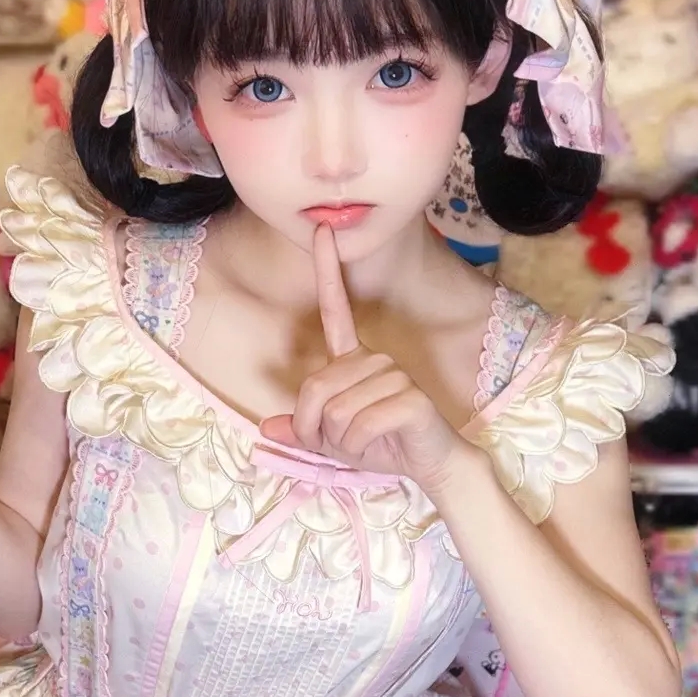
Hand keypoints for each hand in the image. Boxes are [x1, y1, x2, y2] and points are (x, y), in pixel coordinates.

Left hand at [259, 225, 469, 496]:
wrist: (431, 465)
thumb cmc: (381, 445)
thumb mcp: (333, 441)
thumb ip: (303, 430)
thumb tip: (267, 427)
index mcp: (354, 358)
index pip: (335, 309)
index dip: (327, 270)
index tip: (321, 231)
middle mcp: (375, 357)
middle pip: (316, 388)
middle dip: (316, 428)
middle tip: (340, 442)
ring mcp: (395, 374)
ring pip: (336, 411)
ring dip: (340, 440)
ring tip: (366, 442)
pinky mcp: (411, 397)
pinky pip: (360, 425)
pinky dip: (359, 446)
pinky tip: (380, 445)